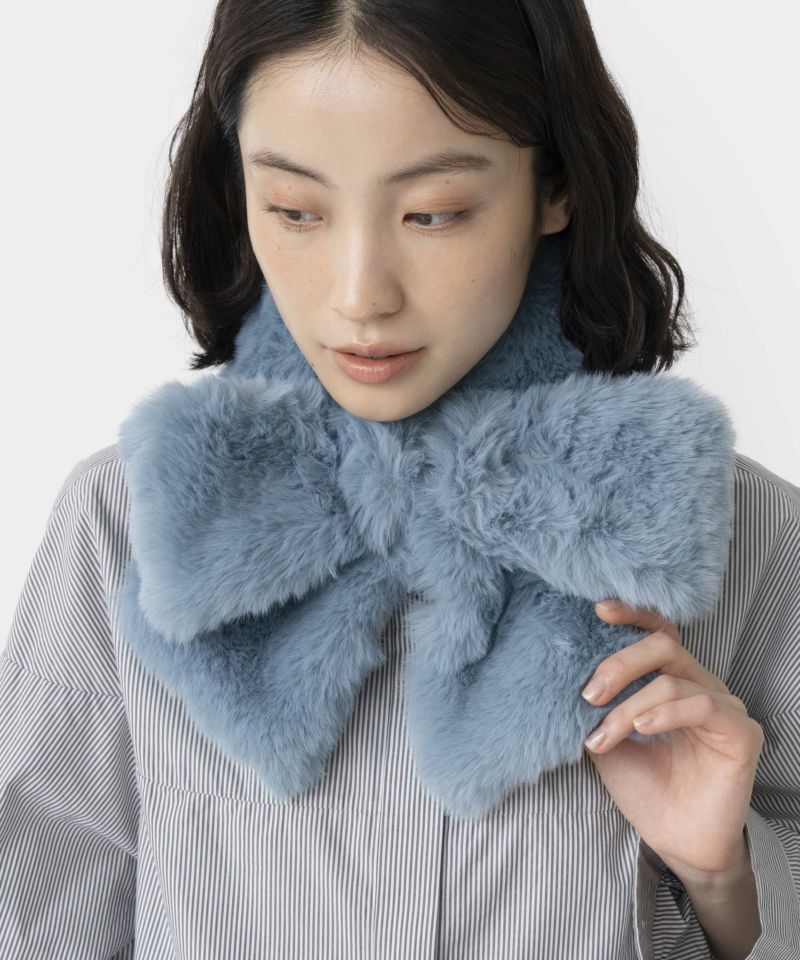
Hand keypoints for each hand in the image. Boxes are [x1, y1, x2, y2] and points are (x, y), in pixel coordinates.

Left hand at [582, 601, 764, 883]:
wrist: (673, 840)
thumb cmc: (643, 787)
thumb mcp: (607, 737)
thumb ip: (597, 704)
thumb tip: (562, 672)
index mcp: (670, 679)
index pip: (656, 632)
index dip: (631, 615)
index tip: (598, 610)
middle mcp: (699, 684)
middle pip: (663, 645)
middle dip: (619, 663)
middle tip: (589, 694)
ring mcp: (723, 705)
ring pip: (672, 679)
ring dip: (630, 705)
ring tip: (603, 735)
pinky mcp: (740, 732)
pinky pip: (702, 705)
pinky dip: (665, 712)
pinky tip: (641, 729)